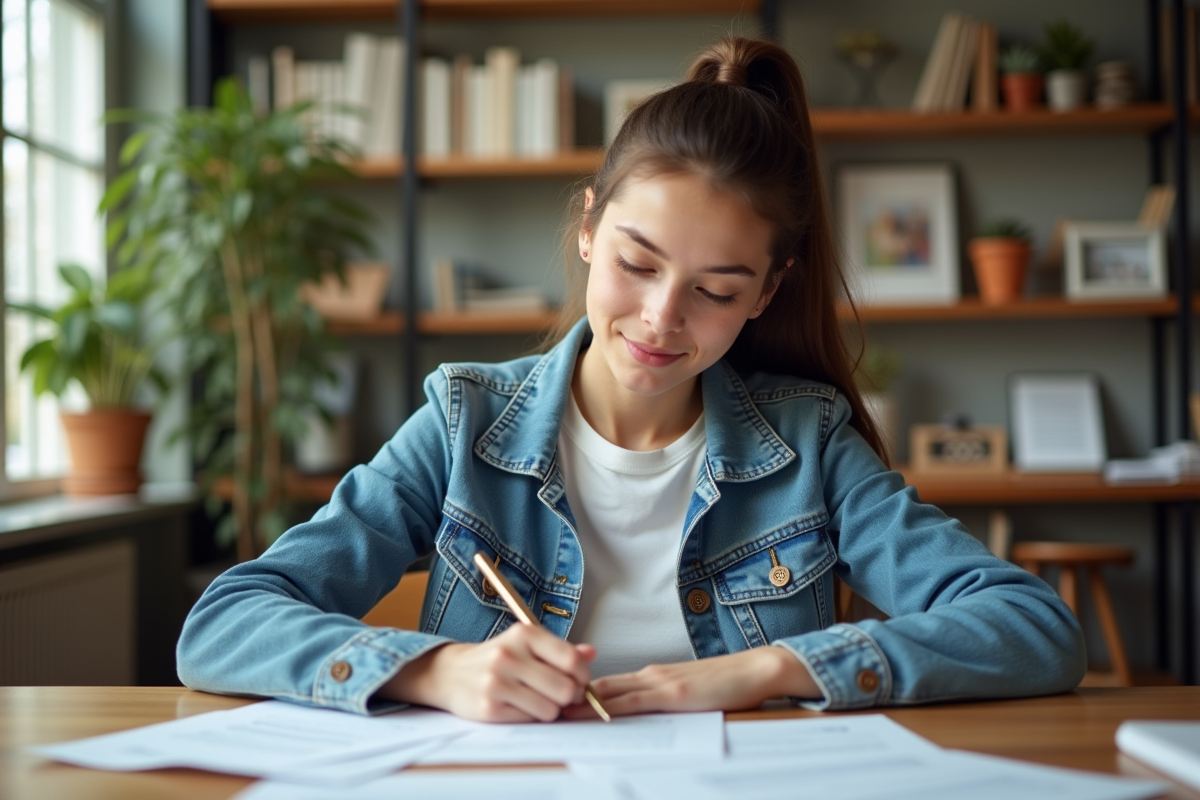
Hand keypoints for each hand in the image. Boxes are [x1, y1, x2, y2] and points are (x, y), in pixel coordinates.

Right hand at [379, 624, 595, 722]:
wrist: (450, 672)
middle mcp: (509, 656)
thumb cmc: (497, 658)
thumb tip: (591, 653)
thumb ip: (560, 650)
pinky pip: (529, 720)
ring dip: (550, 710)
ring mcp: (497, 683)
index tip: (581, 681)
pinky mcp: (488, 708)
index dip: (584, 676)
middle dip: (570, 697)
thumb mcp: (526, 645)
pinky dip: (531, 717)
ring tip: (539, 701)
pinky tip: (519, 706)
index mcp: (524, 635)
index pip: (571, 660)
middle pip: (565, 689)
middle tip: (563, 696)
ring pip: (550, 709)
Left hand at [565, 646, 820, 718]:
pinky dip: (612, 709)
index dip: (579, 693)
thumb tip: (637, 712)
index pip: (607, 685)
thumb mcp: (688, 690)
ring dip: (582, 703)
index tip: (554, 701)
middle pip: (601, 686)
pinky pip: (636, 703)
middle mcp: (650, 675)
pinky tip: (595, 716)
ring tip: (555, 713)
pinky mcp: (673, 694)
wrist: (755, 669)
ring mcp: (660, 683)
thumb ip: (662, 699)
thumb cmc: (727, 684)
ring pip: (611, 692)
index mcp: (652, 676)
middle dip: (571, 697)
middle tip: (542, 707)